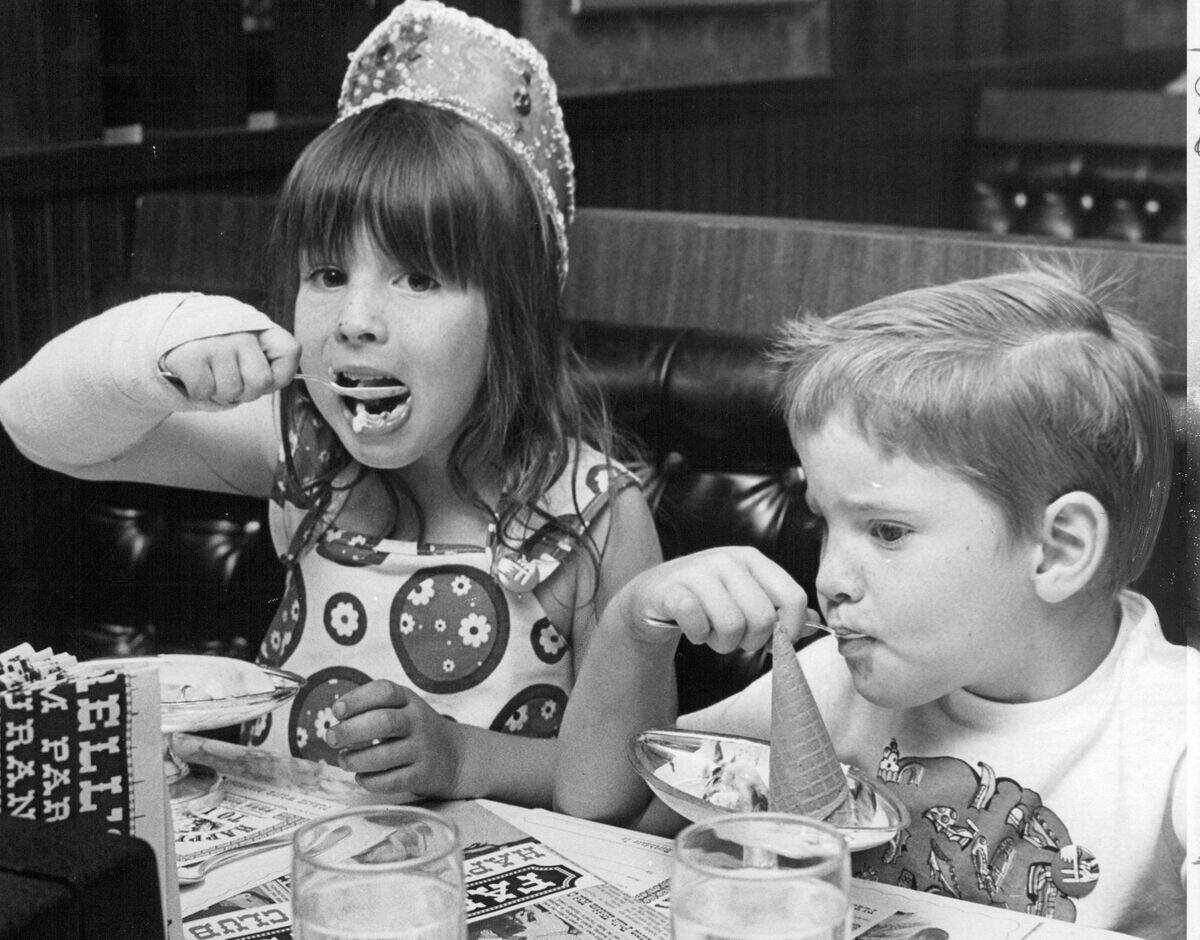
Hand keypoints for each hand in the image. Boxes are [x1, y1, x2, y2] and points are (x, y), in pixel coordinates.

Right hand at [160, 325, 299, 405]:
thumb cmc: (221, 348)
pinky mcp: (191, 356)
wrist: (172, 329)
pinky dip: (199, 392)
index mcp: (260, 328)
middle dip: (246, 391)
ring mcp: (216, 343)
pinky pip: (205, 392)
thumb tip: (272, 383)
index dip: (281, 374)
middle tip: (231, 378)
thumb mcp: (249, 346)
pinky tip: (195, 374)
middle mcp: (241, 332)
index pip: (290, 351)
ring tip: (211, 373)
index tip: (266, 374)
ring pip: (231, 392)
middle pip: (261, 382)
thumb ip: (267, 362)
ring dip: (220, 393)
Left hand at [324, 680, 463, 796]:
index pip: (384, 691)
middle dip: (351, 731)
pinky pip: (391, 781)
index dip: (357, 699)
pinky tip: (361, 777)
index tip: (337, 710)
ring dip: (356, 759)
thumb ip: (372, 710)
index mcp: (409, 700)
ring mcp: (422, 749)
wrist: (454, 756)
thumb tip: (336, 722)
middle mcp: (417, 721)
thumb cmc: (415, 730)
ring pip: (384, 755)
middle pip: (383, 722)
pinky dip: (370, 780)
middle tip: (331, 738)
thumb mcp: (402, 709)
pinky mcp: (422, 775)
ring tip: (344, 760)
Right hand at [615, 546, 815, 653]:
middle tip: (734, 638)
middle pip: (763, 618)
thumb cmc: (706, 600)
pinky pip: (698, 625)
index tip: (777, 641)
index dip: (791, 629)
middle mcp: (727, 560)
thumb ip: (778, 608)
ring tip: (712, 633)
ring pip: (731, 626)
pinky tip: (692, 630)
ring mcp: (698, 572)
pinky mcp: (672, 590)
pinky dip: (698, 637)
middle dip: (750, 641)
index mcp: (752, 559)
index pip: (793, 597)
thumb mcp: (744, 596)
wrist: (652, 595)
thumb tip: (814, 622)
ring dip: (722, 643)